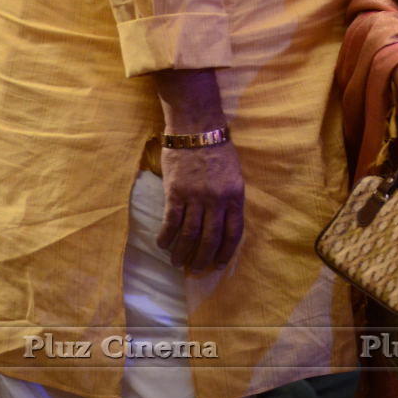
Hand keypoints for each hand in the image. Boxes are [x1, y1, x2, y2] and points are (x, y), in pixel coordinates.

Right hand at [157, 141, 244, 272]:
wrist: (196, 128)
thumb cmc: (217, 150)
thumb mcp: (233, 175)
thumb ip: (230, 199)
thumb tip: (223, 225)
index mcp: (235, 196)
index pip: (234, 232)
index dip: (225, 252)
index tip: (218, 264)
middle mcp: (217, 200)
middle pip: (210, 238)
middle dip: (202, 258)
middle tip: (195, 268)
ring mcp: (196, 197)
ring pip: (189, 234)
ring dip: (182, 252)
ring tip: (176, 262)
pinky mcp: (175, 192)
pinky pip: (171, 222)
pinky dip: (166, 236)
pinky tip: (162, 244)